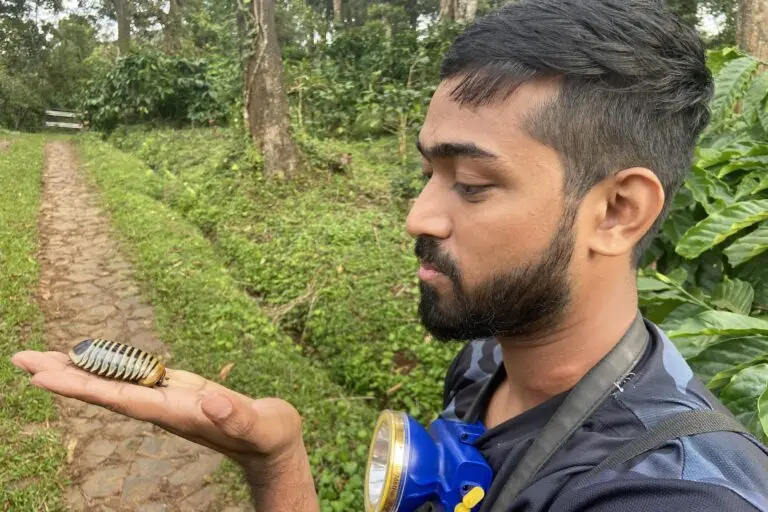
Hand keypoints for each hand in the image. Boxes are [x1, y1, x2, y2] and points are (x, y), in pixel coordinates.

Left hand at [10, 350, 302, 468]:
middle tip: (21, 359)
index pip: (119, 398)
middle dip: (63, 376)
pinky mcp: (179, 391)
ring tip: (44, 356)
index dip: (81, 387)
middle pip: (104, 390)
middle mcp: (163, 408)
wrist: (272, 443)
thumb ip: (237, 417)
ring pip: (116, 381)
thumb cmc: (268, 437)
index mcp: (175, 414)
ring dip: (80, 369)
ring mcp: (169, 399)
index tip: (43, 378)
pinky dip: (112, 364)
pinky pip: (137, 375)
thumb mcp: (260, 426)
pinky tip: (96, 359)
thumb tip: (212, 404)